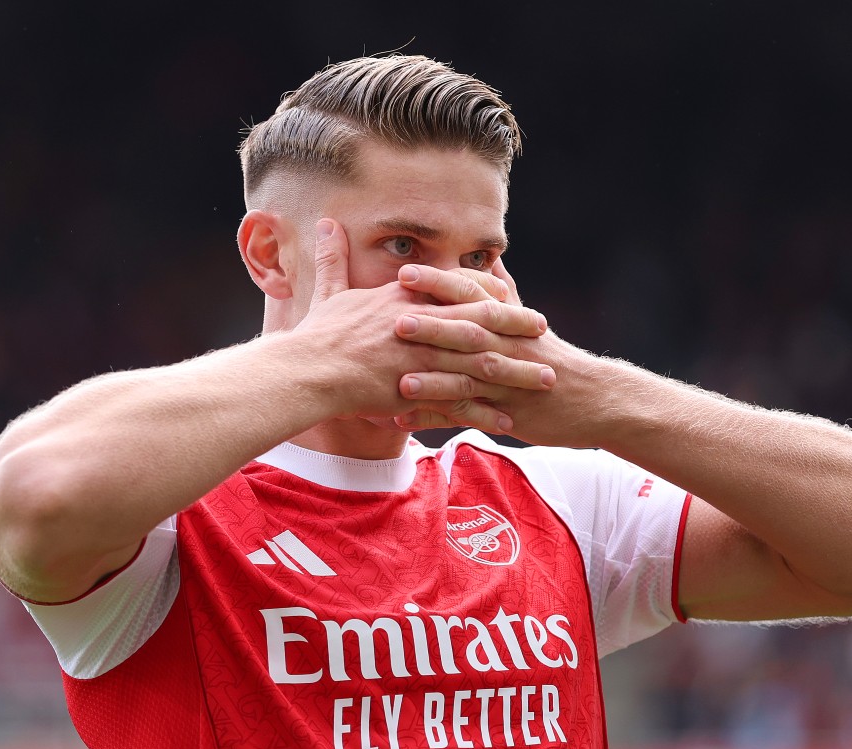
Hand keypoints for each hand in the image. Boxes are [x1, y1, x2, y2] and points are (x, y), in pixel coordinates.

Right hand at [299, 219, 554, 433]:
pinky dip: (487, 412)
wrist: (307, 371)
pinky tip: (510, 421)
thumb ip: (334, 260)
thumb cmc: (316, 334)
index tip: (510, 295)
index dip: (488, 291)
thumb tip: (324, 223)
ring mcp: (424, 357)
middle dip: (517, 325)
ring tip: (544, 379)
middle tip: (543, 329)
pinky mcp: (419, 390)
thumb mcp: (329, 291)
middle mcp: (423, 323)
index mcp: (407, 298)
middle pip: (482, 321)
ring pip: (482, 363)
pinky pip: (461, 402)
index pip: (458, 287)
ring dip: (516, 372)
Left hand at [392, 258, 599, 443]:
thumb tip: (491, 256)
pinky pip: (466, 417)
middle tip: (395, 321)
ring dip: (434, 381)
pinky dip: (435, 420)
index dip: (439, 284)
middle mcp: (506, 347)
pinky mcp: (505, 415)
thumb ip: (503, 291)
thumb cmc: (552, 357)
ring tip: (401, 382)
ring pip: (468, 379)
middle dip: (432, 327)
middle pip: (468, 334)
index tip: (404, 273)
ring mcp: (506, 383)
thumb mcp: (529, 321)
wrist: (593, 399)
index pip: (470, 294)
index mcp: (506, 320)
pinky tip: (403, 422)